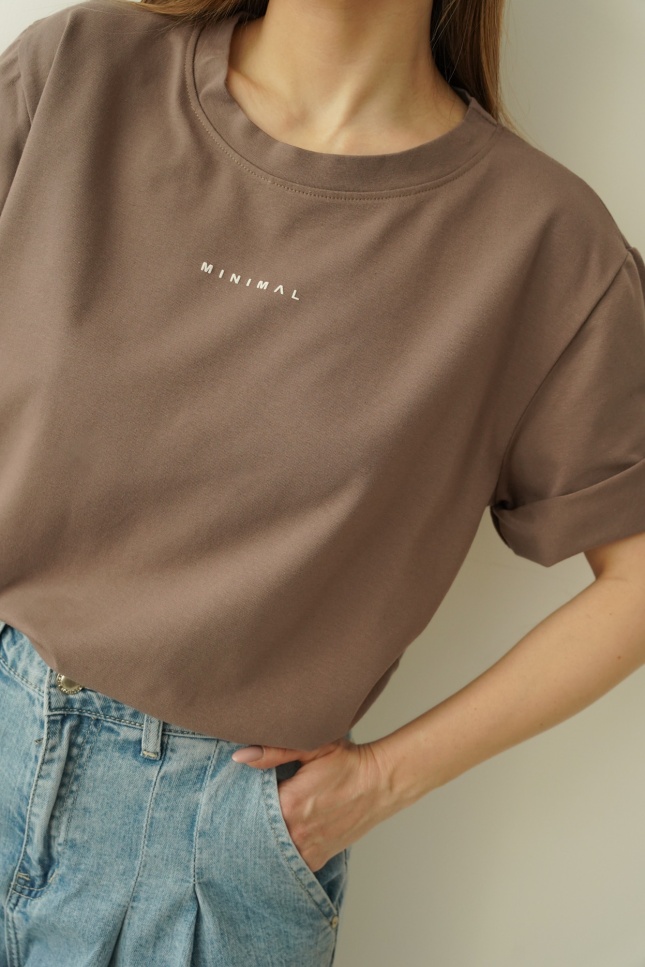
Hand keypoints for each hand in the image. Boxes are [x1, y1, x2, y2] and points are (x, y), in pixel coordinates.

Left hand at [230, 736, 397, 872]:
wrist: (380, 783)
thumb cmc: (348, 762)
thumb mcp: (312, 747)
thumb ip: (274, 752)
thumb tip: (239, 757)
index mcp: (290, 804)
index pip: (248, 807)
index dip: (240, 800)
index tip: (237, 792)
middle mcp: (296, 832)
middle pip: (254, 833)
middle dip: (247, 822)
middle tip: (241, 811)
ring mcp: (307, 849)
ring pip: (269, 852)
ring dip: (263, 840)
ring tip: (259, 824)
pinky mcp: (317, 859)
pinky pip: (288, 863)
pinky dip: (280, 853)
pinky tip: (278, 839)